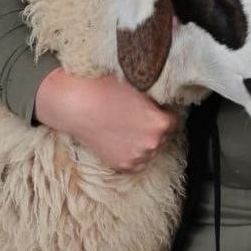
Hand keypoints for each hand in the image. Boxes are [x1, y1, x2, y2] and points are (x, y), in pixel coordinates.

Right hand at [33, 67, 178, 172]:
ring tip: (128, 127)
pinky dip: (131, 153)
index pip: (174, 119)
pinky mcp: (121, 166)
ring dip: (143, 141)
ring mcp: (136, 157)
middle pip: (163, 135)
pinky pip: (135, 162)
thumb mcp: (140, 85)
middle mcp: (152, 143)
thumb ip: (158, 95)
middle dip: (154, 126)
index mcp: (160, 123)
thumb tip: (169, 91)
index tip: (154, 108)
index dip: (164, 111)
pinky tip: (122, 139)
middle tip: (139, 116)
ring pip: (150, 149)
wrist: (76, 105)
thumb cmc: (106, 90)